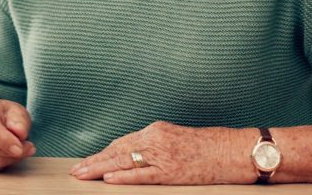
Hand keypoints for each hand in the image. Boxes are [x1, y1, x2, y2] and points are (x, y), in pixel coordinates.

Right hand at [0, 94, 36, 171]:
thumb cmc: (3, 114)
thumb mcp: (16, 111)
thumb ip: (19, 121)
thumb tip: (19, 132)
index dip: (4, 140)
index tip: (19, 149)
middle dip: (13, 152)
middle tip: (28, 148)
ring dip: (9, 159)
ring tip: (19, 150)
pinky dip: (0, 164)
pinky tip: (5, 155)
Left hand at [69, 121, 255, 184]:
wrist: (235, 150)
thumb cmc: (211, 146)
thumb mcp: (178, 139)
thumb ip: (156, 145)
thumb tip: (135, 155)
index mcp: (156, 130)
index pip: (121, 143)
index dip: (102, 153)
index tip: (87, 161)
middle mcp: (156, 139)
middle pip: (117, 151)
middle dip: (94, 161)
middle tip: (76, 170)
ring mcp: (163, 155)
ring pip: (124, 162)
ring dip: (100, 169)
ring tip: (83, 175)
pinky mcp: (173, 171)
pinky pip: (143, 175)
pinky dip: (124, 177)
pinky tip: (108, 180)